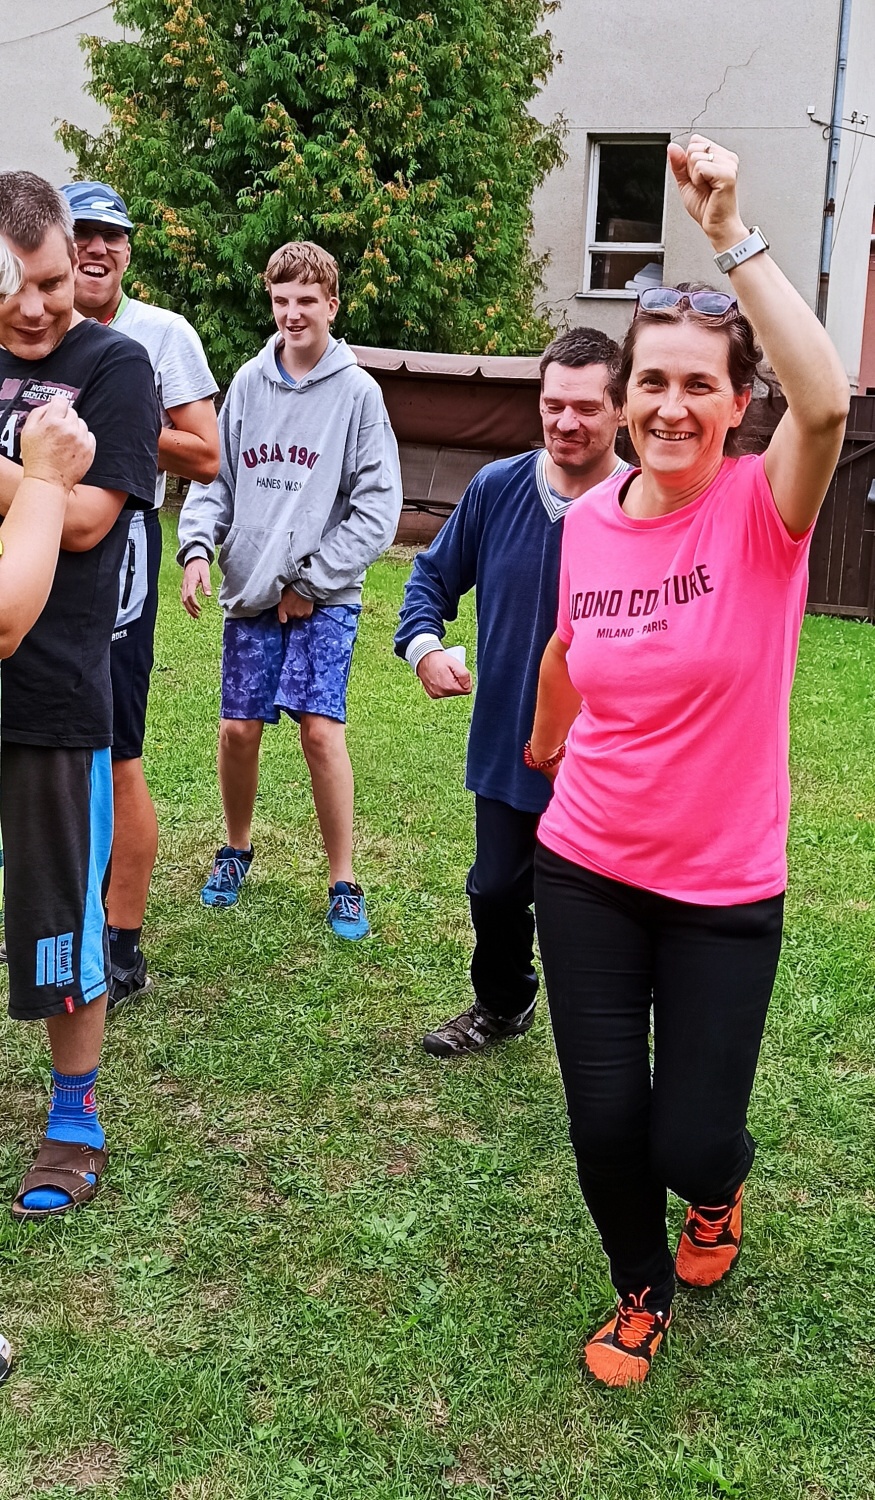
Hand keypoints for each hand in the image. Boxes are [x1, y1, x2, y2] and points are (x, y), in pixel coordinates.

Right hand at [19, 396, 95, 491]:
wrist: (47, 480)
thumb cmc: (36, 458)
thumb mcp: (28, 431)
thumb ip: (38, 413)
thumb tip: (51, 404)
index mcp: (53, 422)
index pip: (62, 401)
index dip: (57, 405)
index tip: (56, 409)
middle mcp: (70, 430)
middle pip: (72, 412)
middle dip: (64, 418)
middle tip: (57, 431)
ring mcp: (81, 440)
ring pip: (82, 424)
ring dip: (74, 428)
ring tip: (64, 441)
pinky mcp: (90, 450)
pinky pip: (90, 436)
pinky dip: (83, 439)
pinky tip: (72, 447)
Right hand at [181, 557, 211, 617]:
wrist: (193, 559)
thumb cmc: (200, 566)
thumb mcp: (205, 573)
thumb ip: (206, 584)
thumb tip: (208, 595)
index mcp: (190, 582)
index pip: (190, 596)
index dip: (194, 604)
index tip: (200, 609)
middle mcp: (185, 585)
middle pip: (185, 600)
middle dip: (190, 609)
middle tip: (197, 617)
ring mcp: (184, 586)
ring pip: (183, 600)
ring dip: (188, 609)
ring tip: (195, 616)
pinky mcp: (184, 587)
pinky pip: (183, 598)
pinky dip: (187, 605)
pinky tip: (192, 609)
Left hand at [278, 586, 313, 622]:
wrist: (303, 586)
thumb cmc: (292, 587)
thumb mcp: (282, 593)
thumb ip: (281, 601)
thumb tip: (282, 604)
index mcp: (282, 608)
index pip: (282, 619)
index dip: (284, 618)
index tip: (285, 616)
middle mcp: (290, 613)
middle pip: (291, 616)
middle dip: (292, 611)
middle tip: (295, 603)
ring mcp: (299, 614)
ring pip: (299, 616)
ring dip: (299, 611)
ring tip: (301, 603)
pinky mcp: (307, 613)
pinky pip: (306, 615)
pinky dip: (306, 611)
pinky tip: (306, 605)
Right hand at [416, 649, 472, 698]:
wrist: (423, 659)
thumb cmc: (438, 659)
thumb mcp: (454, 663)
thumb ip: (464, 675)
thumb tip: (468, 686)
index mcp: (449, 686)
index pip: (467, 690)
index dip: (466, 680)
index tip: (459, 673)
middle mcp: (442, 693)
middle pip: (459, 691)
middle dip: (458, 682)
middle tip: (452, 672)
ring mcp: (436, 694)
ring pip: (452, 692)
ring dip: (451, 684)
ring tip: (446, 674)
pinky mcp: (433, 694)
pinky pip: (444, 692)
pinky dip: (444, 686)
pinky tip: (441, 679)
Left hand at [667, 135, 747, 250]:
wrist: (716, 225)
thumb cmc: (706, 207)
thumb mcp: (686, 182)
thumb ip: (678, 163)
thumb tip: (672, 147)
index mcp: (720, 156)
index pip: (695, 141)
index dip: (689, 162)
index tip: (700, 178)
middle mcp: (726, 157)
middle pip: (693, 147)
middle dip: (690, 169)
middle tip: (703, 185)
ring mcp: (729, 164)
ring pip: (695, 157)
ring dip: (694, 177)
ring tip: (707, 188)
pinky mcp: (727, 173)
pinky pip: (700, 167)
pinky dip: (698, 181)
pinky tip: (709, 189)